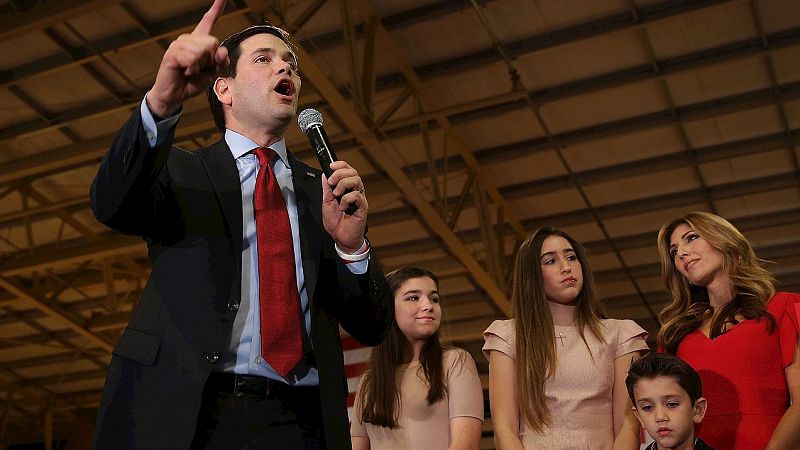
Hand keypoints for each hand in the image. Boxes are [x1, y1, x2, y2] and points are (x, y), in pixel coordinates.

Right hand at [147, 0, 228, 117]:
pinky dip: (192, 69)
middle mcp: (189, 39)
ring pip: (203, 50)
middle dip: (211, 60)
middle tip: (199, 69)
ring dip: (201, 66)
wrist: (174, 96)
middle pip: (213, 42)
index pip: (208, 21)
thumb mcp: (212, 73)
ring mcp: (179, 44)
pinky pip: (192, 58)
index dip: (216, 8)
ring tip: (190, 71)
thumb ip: (220, 61)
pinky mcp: (172, 53)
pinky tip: (185, 72)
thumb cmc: (192, 83)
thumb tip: (221, 51)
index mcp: (199, 41)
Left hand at [322, 161, 366, 251]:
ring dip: (343, 184)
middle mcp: (354, 192)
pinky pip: (357, 196)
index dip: (341, 165)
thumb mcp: (326, 203)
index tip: (331, 166)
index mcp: (346, 189)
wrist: (341, 238)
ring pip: (356, 180)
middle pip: (353, 172)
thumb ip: (327, 190)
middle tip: (332, 183)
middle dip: (340, 173)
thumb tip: (324, 176)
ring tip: (337, 195)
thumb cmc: (336, 223)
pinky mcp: (362, 207)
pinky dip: (346, 199)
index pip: (347, 170)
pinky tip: (343, 207)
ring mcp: (359, 199)